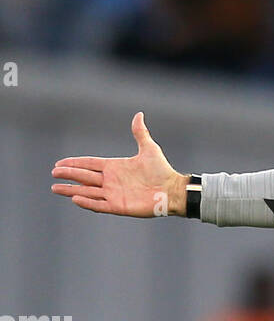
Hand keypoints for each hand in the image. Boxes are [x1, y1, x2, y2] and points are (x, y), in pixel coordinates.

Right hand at [51, 112, 187, 217]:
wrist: (172, 189)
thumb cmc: (162, 170)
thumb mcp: (149, 148)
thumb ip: (140, 133)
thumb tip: (139, 114)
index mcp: (114, 167)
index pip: (89, 164)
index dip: (74, 164)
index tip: (59, 164)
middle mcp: (111, 180)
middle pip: (84, 177)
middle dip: (68, 175)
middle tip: (53, 173)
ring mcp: (113, 194)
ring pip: (87, 191)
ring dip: (71, 190)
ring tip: (55, 188)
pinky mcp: (119, 206)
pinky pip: (99, 204)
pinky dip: (87, 202)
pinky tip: (75, 198)